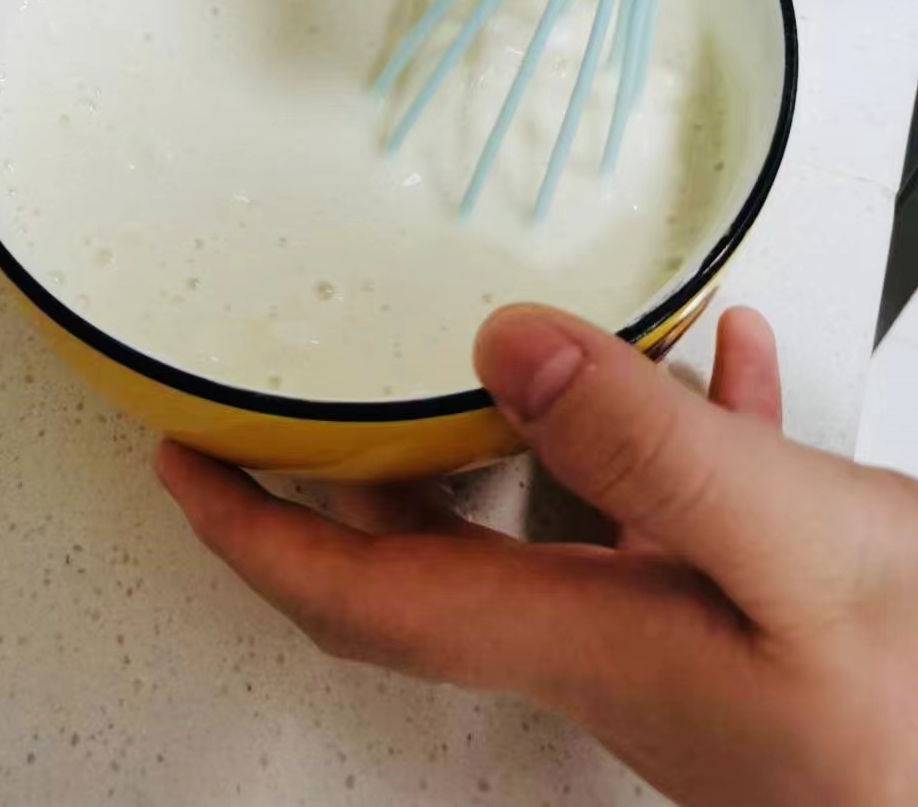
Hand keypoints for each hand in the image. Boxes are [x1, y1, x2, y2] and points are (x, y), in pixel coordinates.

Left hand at [157, 306, 917, 805]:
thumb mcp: (794, 553)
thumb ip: (648, 447)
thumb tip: (503, 344)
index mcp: (582, 636)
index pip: (358, 596)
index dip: (248, 532)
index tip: (180, 458)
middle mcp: (608, 639)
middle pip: (429, 552)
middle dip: (350, 467)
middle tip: (306, 379)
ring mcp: (673, 632)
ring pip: (549, 510)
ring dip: (515, 423)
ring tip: (509, 335)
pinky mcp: (743, 616)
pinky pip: (675, 500)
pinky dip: (670, 423)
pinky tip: (720, 362)